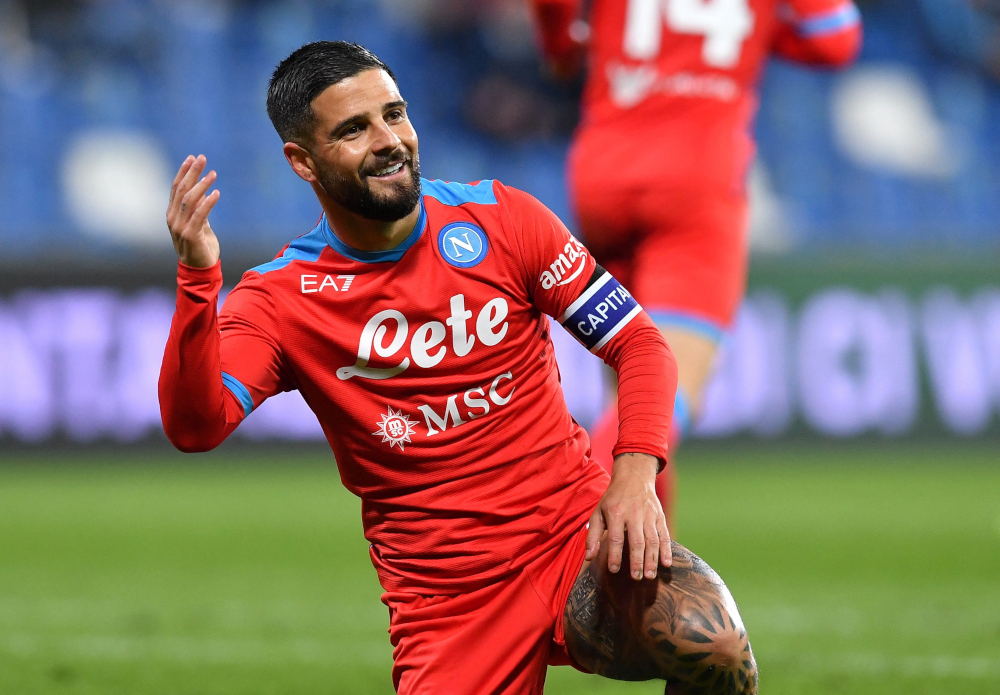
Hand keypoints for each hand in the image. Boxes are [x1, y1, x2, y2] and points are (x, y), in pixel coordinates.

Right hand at [166, 154, 220, 267]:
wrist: (200, 271)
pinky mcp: (191, 236)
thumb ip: (199, 209)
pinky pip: (199, 215)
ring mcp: (180, 228)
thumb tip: (203, 192)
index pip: (176, 188)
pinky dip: (208, 203)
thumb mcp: (200, 224)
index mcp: (173, 214)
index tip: (192, 158)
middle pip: (181, 190)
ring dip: (201, 185)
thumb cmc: (200, 247)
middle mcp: (173, 219)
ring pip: (189, 200)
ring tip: (213, 174)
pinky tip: (216, 193)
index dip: (184, 172)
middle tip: (202, 158)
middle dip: (192, 172)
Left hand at [586, 453, 670, 579]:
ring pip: (652, 540)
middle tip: (636, 577)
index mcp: (616, 513)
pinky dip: (667, 549)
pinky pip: (665, 534)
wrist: (634, 477)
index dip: (614, 555)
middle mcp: (633, 514)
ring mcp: (649, 515)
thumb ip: (593, 535)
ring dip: (652, 559)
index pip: (616, 538)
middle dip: (636, 560)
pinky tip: (666, 563)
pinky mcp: (660, 516)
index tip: (613, 570)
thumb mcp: (598, 512)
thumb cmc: (613, 499)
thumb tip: (589, 557)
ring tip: (650, 575)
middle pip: (636, 541)